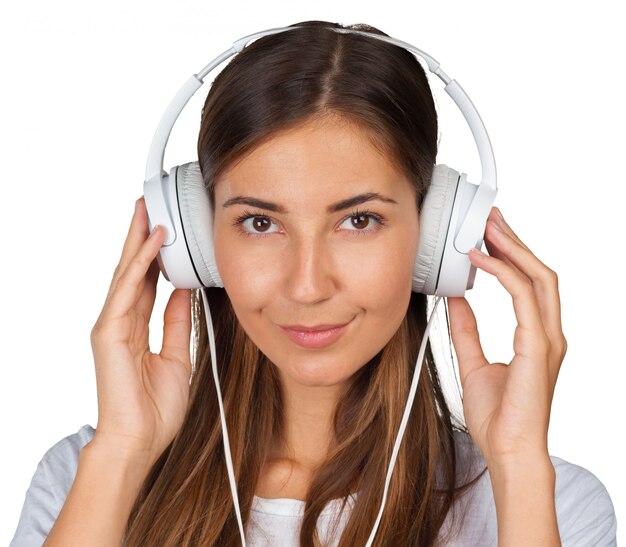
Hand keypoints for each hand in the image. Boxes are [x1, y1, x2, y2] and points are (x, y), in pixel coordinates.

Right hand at [89, 197, 191, 464]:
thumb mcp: (177, 355)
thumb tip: (185, 291)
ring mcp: (111, 325)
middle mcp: (120, 322)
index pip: (146, 283)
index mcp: (136, 328)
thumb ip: (178, 321)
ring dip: (138, 241)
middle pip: (132, 271)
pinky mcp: (108, 332)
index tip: (167, 231)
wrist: (140, 441)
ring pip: (126, 273)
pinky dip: (140, 264)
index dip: (155, 256)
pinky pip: (128, 290)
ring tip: (147, 210)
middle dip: (141, 238)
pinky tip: (152, 242)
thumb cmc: (156, 408)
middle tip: (149, 206)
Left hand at [447, 207, 567, 465]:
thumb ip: (466, 329)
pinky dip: (502, 273)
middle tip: (491, 218)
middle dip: (515, 241)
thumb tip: (455, 300)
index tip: (489, 235)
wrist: (507, 451)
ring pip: (538, 277)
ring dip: (513, 248)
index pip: (529, 283)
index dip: (512, 255)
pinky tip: (479, 259)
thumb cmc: (498, 417)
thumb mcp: (472, 362)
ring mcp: (547, 339)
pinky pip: (523, 298)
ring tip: (488, 227)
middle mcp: (547, 333)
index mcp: (536, 336)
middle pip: (538, 272)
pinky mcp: (537, 347)